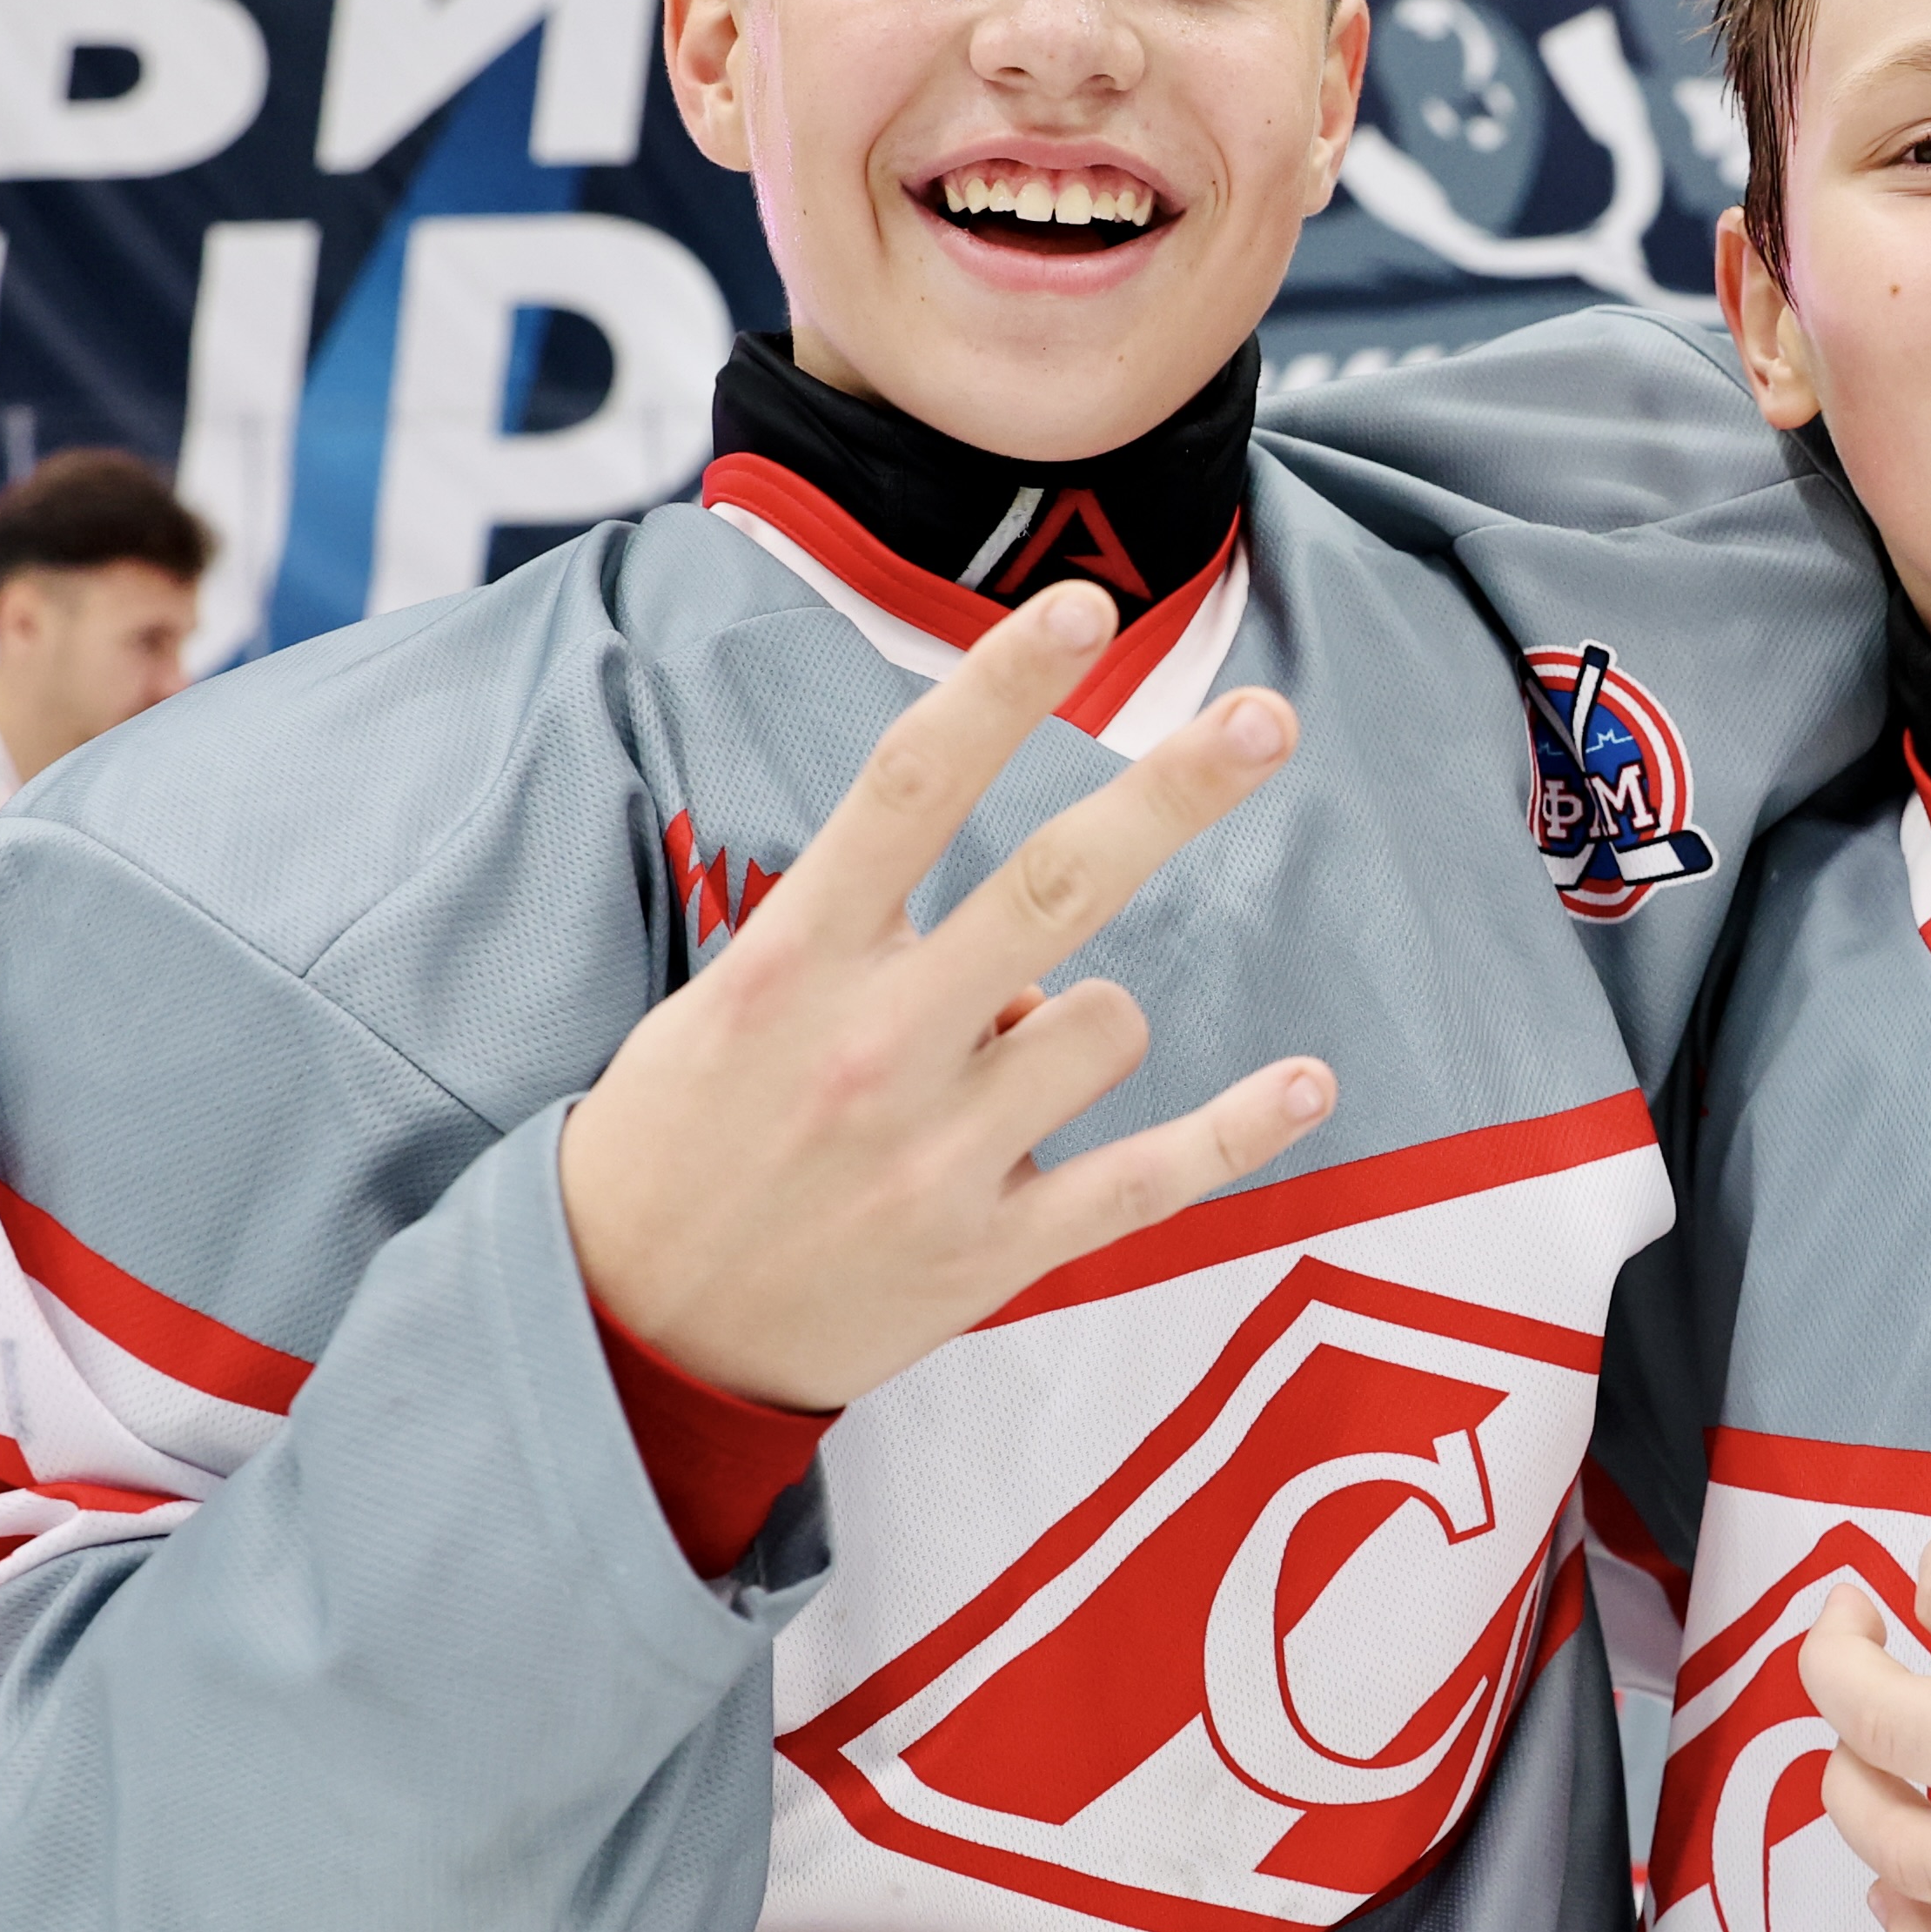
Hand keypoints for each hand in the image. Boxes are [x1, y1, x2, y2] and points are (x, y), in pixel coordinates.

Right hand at [559, 581, 1336, 1408]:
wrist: (623, 1327)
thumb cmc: (681, 1139)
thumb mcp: (726, 1005)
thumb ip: (860, 944)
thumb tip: (1016, 943)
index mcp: (793, 961)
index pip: (909, 787)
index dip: (1001, 686)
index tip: (1080, 603)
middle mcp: (874, 1044)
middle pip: (1055, 884)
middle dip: (1173, 792)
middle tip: (1266, 718)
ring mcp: (937, 1153)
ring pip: (1107, 1024)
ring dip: (1098, 1020)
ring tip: (1020, 1066)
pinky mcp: (986, 1253)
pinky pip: (1147, 1177)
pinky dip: (1238, 1131)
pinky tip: (1307, 1084)